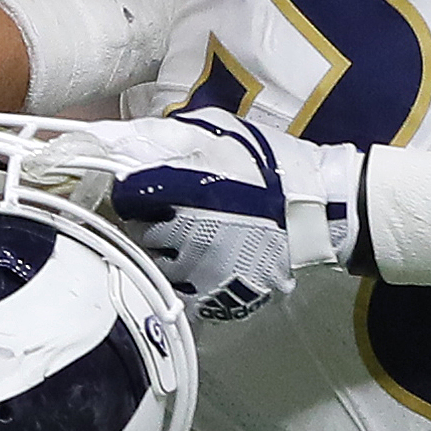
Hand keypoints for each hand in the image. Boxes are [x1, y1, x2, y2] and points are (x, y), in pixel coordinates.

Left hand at [41, 108, 361, 320]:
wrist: (315, 208)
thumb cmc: (264, 165)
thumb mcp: (217, 133)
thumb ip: (166, 136)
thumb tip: (116, 137)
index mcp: (179, 192)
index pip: (127, 198)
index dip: (133, 191)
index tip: (144, 188)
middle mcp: (182, 236)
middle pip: (139, 232)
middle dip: (151, 220)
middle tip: (177, 210)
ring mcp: (199, 271)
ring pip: (159, 264)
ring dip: (169, 252)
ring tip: (196, 237)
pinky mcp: (217, 297)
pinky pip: (184, 292)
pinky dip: (190, 279)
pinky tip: (208, 262)